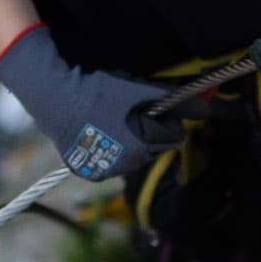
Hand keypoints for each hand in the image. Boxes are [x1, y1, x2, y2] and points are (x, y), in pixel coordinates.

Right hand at [0, 27, 198, 181]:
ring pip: (133, 157)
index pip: (173, 137)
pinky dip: (109, 151)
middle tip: (128, 112)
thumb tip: (206, 107)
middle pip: (154, 149)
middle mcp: (125, 165)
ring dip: (130, 142)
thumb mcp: (138, 89)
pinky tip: (98, 133)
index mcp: (141, 147)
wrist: (54, 98)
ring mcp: (105, 171)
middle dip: (149, 132)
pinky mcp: (88, 172)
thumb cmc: (98, 91)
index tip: (149, 107)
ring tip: (110, 120)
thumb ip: (172, 99)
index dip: (165, 119)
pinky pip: (111, 163)